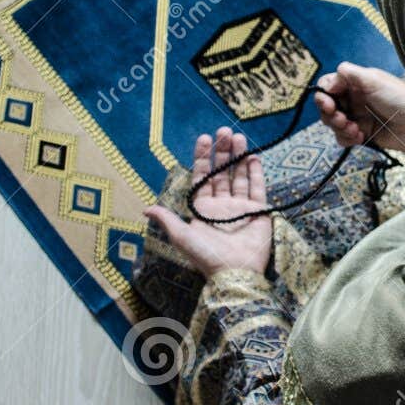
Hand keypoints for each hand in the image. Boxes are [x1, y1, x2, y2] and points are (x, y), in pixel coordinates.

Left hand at [143, 128, 272, 277]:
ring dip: (239, 156)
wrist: (235, 272)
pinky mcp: (258, 212)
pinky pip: (258, 188)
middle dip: (222, 152)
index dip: (202, 158)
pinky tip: (253, 156)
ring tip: (238, 137)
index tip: (204, 138)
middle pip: (221, 172)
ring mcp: (241, 207)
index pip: (202, 177)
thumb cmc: (207, 256)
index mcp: (203, 208)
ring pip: (239, 176)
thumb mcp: (182, 237)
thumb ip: (167, 219)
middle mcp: (222, 205)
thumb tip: (145, 208)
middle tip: (224, 131)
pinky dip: (256, 172)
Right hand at [314, 62, 404, 166]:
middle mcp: (354, 98)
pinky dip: (347, 139)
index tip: (329, 102)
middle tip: (340, 118)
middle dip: (330, 113)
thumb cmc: (401, 98)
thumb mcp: (374, 80)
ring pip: (333, 123)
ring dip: (339, 127)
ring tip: (354, 129)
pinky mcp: (362, 134)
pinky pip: (343, 138)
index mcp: (356, 82)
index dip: (324, 94)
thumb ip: (350, 74)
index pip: (329, 85)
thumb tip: (330, 78)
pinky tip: (360, 137)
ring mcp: (358, 117)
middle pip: (327, 106)